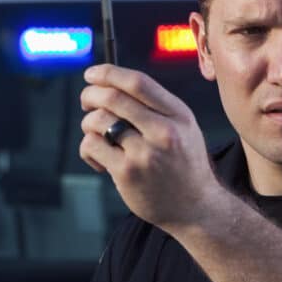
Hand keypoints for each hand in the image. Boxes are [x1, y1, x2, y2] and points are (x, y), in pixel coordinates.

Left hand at [79, 64, 226, 231]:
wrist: (195, 207)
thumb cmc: (184, 164)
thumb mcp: (184, 128)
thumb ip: (156, 106)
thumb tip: (111, 84)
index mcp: (178, 114)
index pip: (138, 82)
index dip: (108, 73)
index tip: (91, 74)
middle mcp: (164, 131)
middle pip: (113, 97)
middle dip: (90, 95)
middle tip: (86, 102)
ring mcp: (145, 153)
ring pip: (98, 121)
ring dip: (88, 124)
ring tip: (97, 136)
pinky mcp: (127, 173)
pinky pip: (93, 146)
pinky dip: (88, 148)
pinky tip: (99, 159)